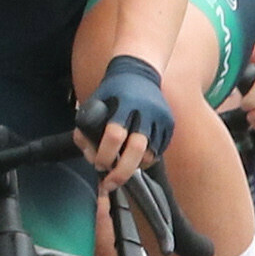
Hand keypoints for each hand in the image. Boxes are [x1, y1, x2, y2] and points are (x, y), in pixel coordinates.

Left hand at [85, 53, 171, 186]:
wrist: (139, 72)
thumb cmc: (110, 93)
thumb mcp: (92, 106)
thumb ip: (85, 132)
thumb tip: (91, 158)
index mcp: (122, 104)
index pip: (114, 134)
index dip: (105, 154)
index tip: (98, 163)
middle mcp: (144, 111)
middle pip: (137, 148)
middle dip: (122, 171)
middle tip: (110, 182)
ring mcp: (160, 117)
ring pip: (151, 153)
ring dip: (135, 167)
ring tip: (123, 168)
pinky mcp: (170, 123)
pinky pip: (160, 150)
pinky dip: (146, 160)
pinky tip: (135, 159)